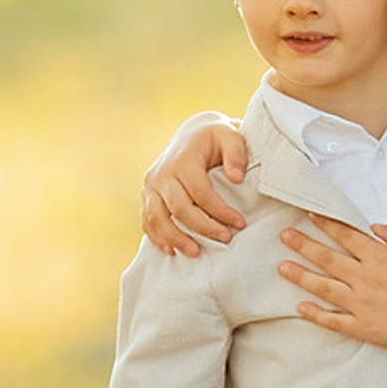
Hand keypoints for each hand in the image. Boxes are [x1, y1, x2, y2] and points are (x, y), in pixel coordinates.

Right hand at [142, 123, 250, 255]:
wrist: (191, 134)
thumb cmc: (216, 138)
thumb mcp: (231, 136)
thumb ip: (236, 154)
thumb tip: (237, 178)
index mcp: (183, 159)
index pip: (201, 192)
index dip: (221, 211)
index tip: (240, 223)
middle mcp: (162, 173)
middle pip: (179, 208)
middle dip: (203, 228)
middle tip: (226, 240)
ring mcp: (150, 185)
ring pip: (158, 218)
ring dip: (176, 239)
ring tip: (196, 253)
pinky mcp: (146, 195)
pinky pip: (147, 220)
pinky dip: (157, 237)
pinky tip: (171, 250)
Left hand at [280, 215, 386, 356]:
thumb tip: (373, 228)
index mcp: (380, 257)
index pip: (346, 235)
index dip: (325, 224)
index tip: (307, 215)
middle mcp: (367, 279)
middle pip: (327, 258)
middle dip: (303, 245)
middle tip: (283, 236)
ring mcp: (364, 305)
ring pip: (324, 288)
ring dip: (301, 276)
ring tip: (282, 268)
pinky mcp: (366, 328)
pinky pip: (335, 321)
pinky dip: (316, 315)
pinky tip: (300, 307)